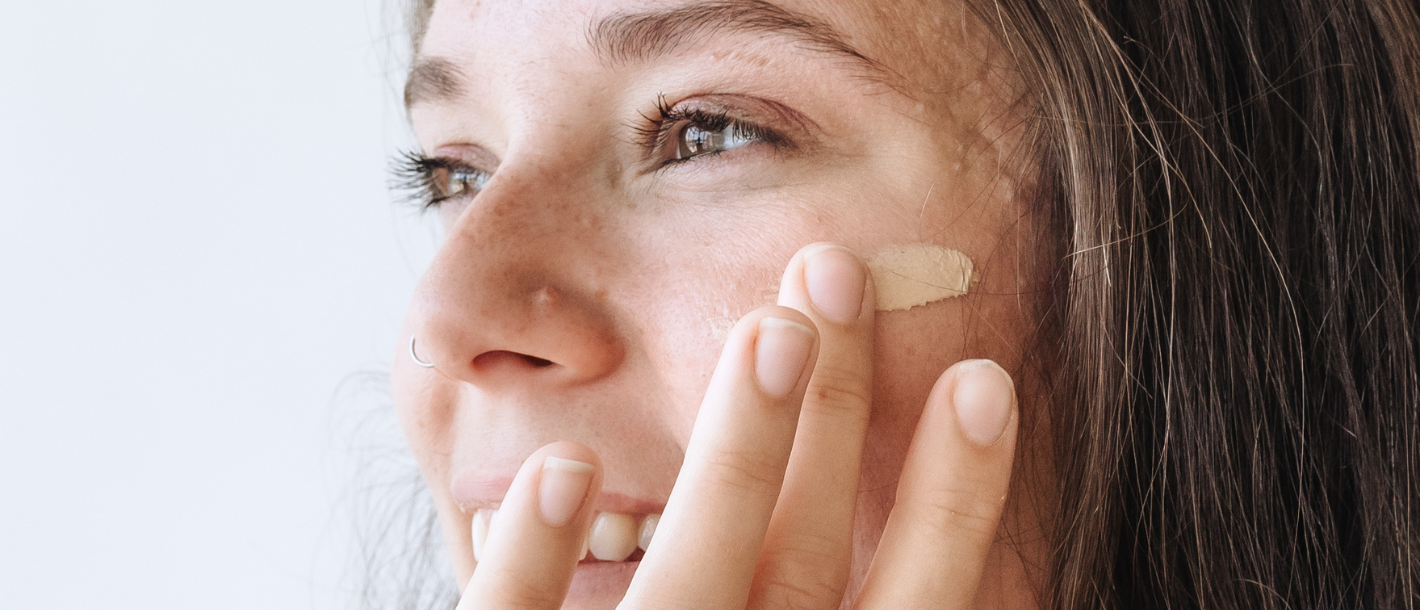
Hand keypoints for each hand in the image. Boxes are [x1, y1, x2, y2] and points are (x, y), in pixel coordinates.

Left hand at [456, 243, 1019, 609]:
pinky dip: (538, 562)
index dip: (953, 498)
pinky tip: (568, 464)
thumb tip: (930, 581)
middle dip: (834, 418)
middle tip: (840, 275)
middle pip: (802, 550)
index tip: (982, 381)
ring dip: (735, 448)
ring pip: (693, 569)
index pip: (911, 603)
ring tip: (767, 326)